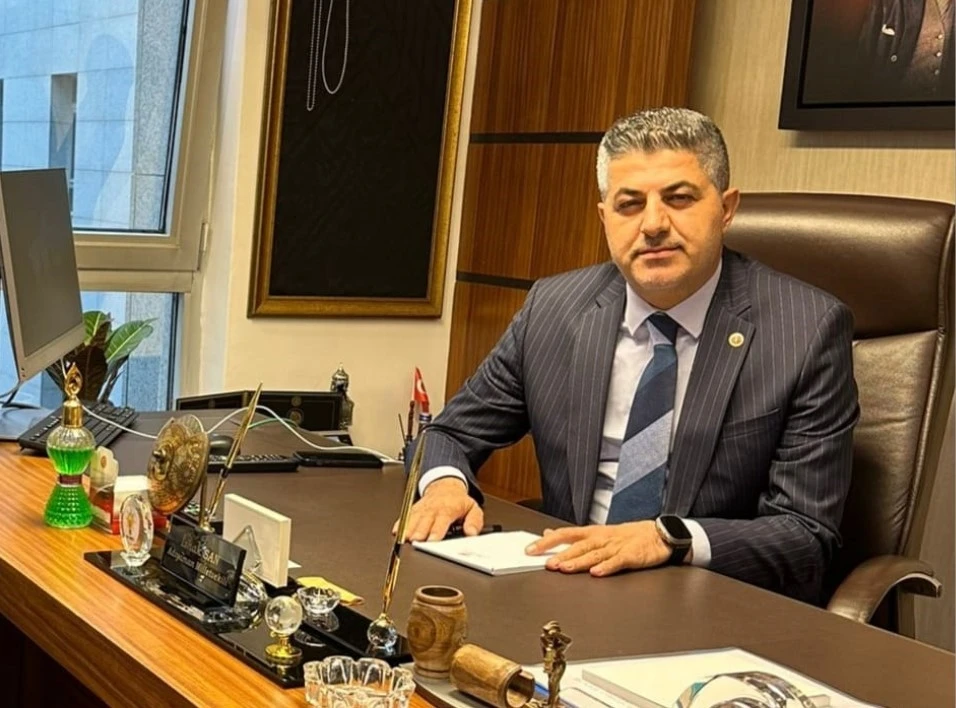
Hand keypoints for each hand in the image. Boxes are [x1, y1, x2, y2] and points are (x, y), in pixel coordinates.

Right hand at [392, 477, 483, 541]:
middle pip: (425, 521)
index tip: (432, 540)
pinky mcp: (414, 510)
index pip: (442, 520)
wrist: (445, 486)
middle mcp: (433, 509)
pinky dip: (400, 523)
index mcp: (448, 509)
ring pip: (413, 519)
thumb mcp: (473, 508)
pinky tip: (396, 531)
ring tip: (404, 538)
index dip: (436, 531)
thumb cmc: (458, 501)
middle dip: (420, 531)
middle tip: (416, 541)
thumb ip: (474, 521)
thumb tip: (472, 533)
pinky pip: (406, 516)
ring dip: (408, 529)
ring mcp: (422, 509)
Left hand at [525, 521, 672, 576]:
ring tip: (564, 568)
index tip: (530, 549)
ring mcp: (616, 547)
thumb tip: (548, 533)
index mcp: (593, 533)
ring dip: (578, 561)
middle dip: (561, 555)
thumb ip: (573, 536)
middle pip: (578, 546)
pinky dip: (607, 567)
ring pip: (594, 554)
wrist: (659, 534)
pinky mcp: (631, 556)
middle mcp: (602, 538)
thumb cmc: (628, 536)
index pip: (565, 534)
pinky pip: (617, 562)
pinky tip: (596, 573)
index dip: (547, 542)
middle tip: (546, 564)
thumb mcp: (598, 532)